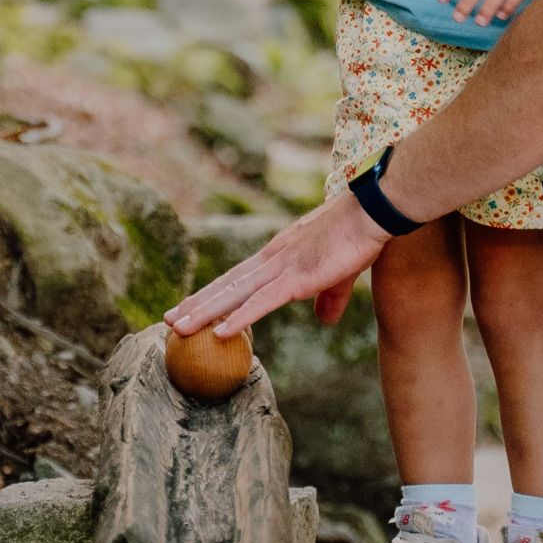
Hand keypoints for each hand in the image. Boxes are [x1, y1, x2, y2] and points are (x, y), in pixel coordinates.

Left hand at [167, 189, 387, 338]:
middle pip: (226, 286)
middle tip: (168, 320)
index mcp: (279, 255)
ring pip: (234, 295)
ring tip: (178, 328)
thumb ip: (328, 297)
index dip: (212, 294)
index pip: (237, 277)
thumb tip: (324, 320)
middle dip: (196, 304)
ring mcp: (282, 268)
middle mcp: (272, 259)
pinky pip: (261, 302)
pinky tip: (219, 332)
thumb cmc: (360, 235)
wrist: (374, 211)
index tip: (189, 306)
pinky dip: (239, 318)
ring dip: (205, 313)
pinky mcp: (297, 278)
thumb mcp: (339, 274)